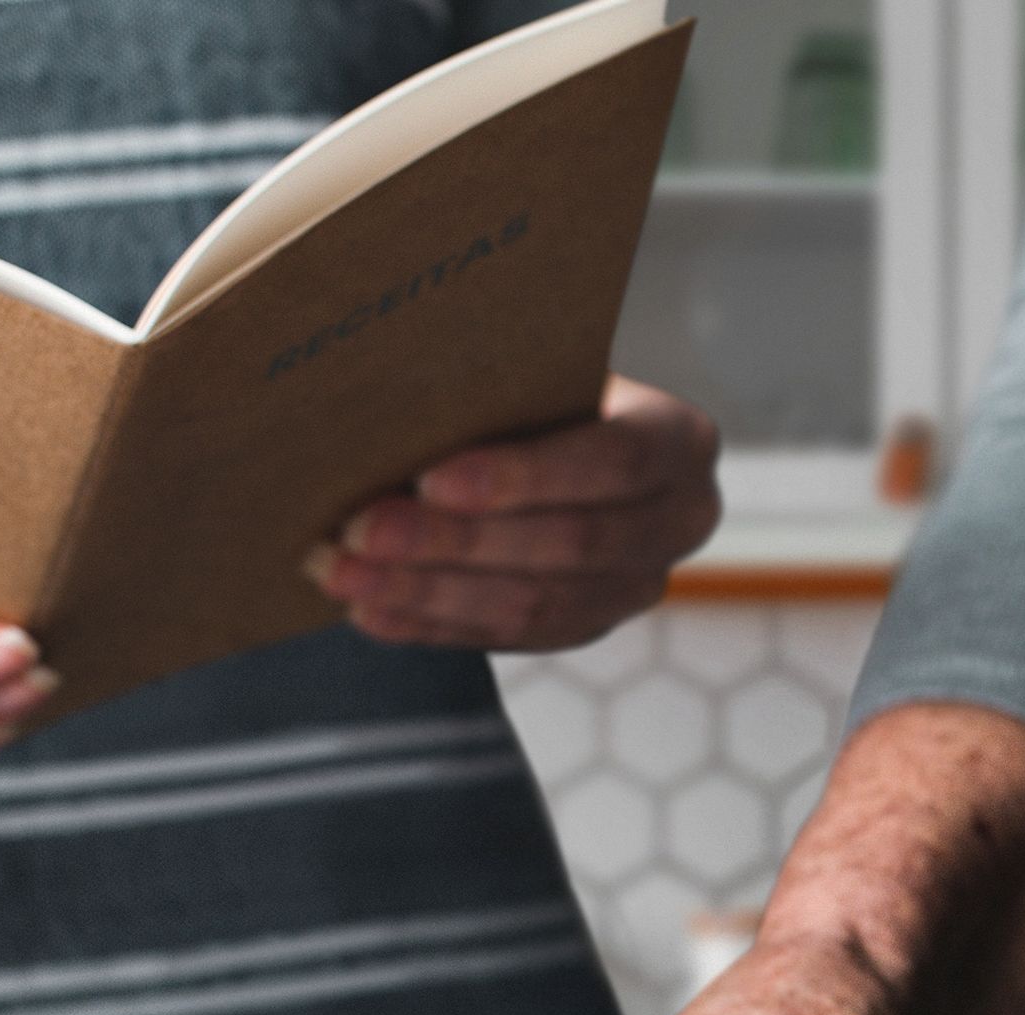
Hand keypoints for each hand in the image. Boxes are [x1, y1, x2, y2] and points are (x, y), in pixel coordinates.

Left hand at [311, 376, 722, 650]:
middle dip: (455, 541)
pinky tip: (369, 609)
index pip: (614, 463)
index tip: (431, 477)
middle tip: (360, 530)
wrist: (564, 432)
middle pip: (569, 544)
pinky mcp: (586, 627)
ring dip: (428, 591)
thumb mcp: (543, 366)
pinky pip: (507, 638)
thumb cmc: (540, 382)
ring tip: (343, 572)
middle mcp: (677, 523)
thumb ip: (502, 384)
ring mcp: (634, 587)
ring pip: (535, 604)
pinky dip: (431, 624)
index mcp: (680, 442)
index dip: (525, 476)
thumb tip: (394, 398)